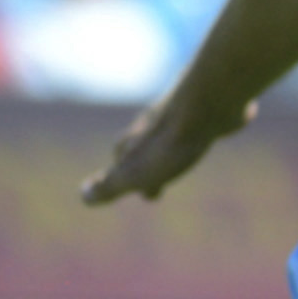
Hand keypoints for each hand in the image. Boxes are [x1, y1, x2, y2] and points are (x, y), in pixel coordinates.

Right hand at [80, 85, 248, 205]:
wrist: (211, 100)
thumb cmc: (173, 142)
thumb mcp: (137, 173)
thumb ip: (111, 185)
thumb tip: (84, 198)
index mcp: (137, 139)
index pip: (121, 159)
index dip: (120, 176)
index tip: (125, 191)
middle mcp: (156, 123)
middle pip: (144, 144)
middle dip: (145, 164)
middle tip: (154, 186)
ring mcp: (186, 113)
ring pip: (174, 130)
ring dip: (174, 146)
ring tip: (184, 158)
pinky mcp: (214, 106)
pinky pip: (207, 116)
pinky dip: (205, 126)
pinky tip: (214, 129)